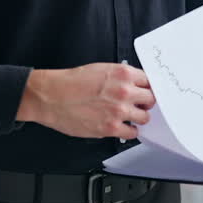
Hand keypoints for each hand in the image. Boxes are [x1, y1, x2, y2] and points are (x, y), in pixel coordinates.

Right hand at [16, 63, 155, 139]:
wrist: (51, 96)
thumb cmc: (71, 82)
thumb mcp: (101, 69)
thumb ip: (120, 77)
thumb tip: (132, 84)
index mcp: (123, 74)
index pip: (149, 81)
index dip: (146, 88)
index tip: (145, 93)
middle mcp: (125, 92)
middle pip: (151, 99)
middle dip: (145, 103)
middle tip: (139, 105)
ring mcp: (119, 111)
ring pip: (144, 117)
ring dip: (138, 118)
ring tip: (129, 117)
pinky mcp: (111, 128)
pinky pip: (132, 133)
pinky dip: (129, 132)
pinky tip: (122, 127)